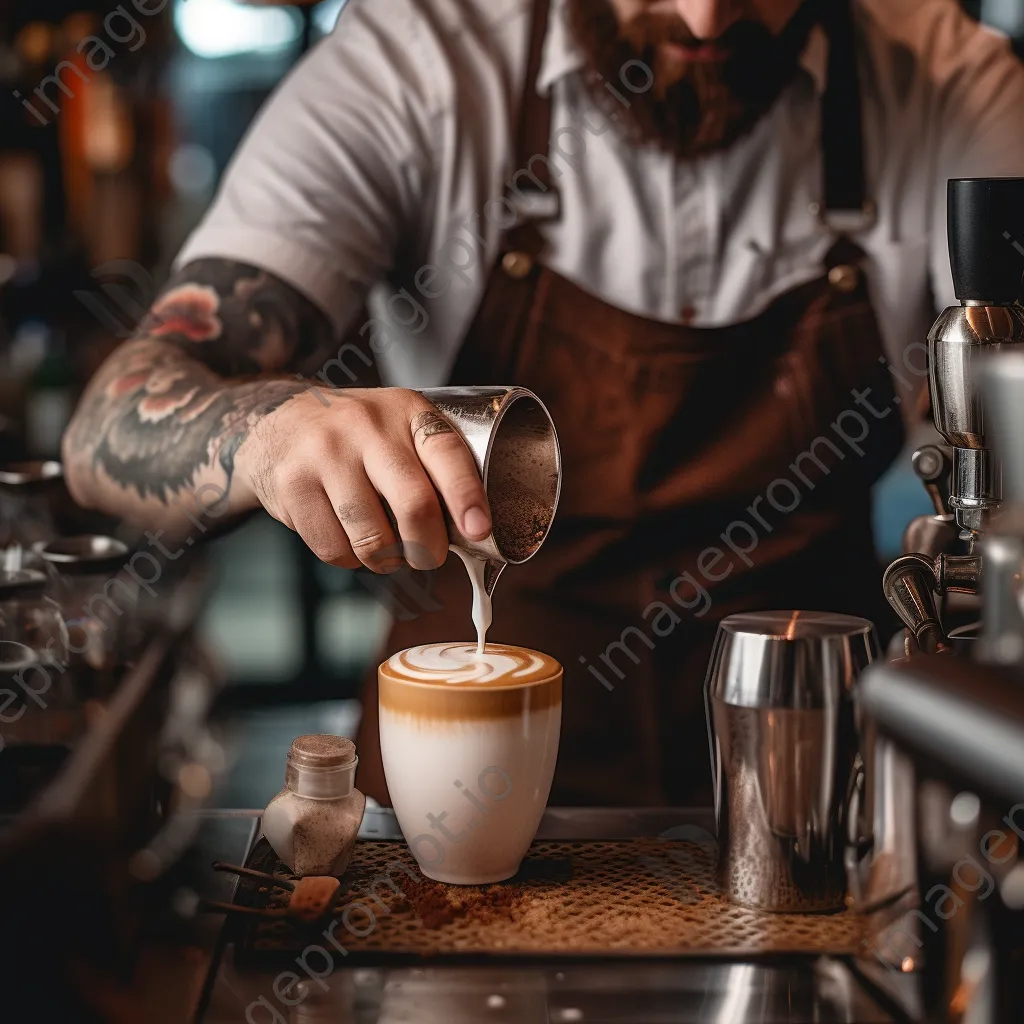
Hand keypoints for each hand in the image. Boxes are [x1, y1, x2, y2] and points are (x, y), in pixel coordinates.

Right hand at [235, 388, 491, 571]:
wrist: (276, 420)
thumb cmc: (356, 436)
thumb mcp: (398, 428)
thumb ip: (431, 467)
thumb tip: (468, 533)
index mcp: (406, 412)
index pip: (447, 453)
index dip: (467, 496)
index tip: (480, 531)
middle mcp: (366, 427)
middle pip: (414, 505)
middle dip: (429, 548)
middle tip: (428, 557)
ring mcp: (325, 455)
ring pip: (372, 539)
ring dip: (387, 560)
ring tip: (384, 548)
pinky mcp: (293, 485)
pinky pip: (334, 549)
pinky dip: (349, 559)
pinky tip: (348, 537)